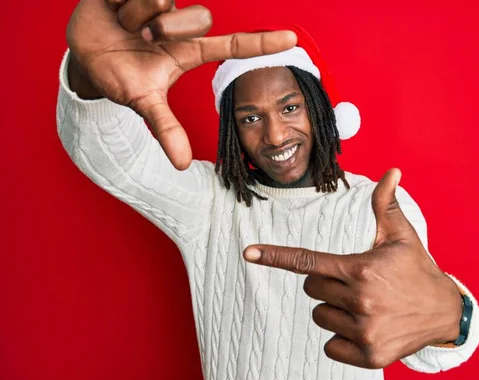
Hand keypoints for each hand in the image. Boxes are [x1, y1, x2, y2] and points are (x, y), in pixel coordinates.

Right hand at [66, 0, 296, 169]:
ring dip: (137, 15)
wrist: (84, 56)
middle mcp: (182, 23)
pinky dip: (116, 0)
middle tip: (144, 38)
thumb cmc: (121, 76)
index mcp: (189, 51)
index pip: (233, 45)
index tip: (292, 40)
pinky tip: (113, 7)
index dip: (262, 43)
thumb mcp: (143, 101)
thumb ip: (166, 128)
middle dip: (168, 30)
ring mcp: (163, 2)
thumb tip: (183, 164)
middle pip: (199, 17)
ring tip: (125, 25)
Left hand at [243, 169, 462, 368]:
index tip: (249, 253)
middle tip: (356, 283)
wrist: (446, 313)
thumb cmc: (418, 270)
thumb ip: (386, 205)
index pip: (308, 261)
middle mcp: (360, 301)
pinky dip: (342, 338)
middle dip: (327, 284)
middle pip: (312, 290)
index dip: (275, 256)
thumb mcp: (403, 236)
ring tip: (365, 306)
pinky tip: (367, 328)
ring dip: (335, 311)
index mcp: (361, 269)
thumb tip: (392, 171)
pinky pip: (331, 346)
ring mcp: (365, 331)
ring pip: (320, 317)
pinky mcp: (370, 356)